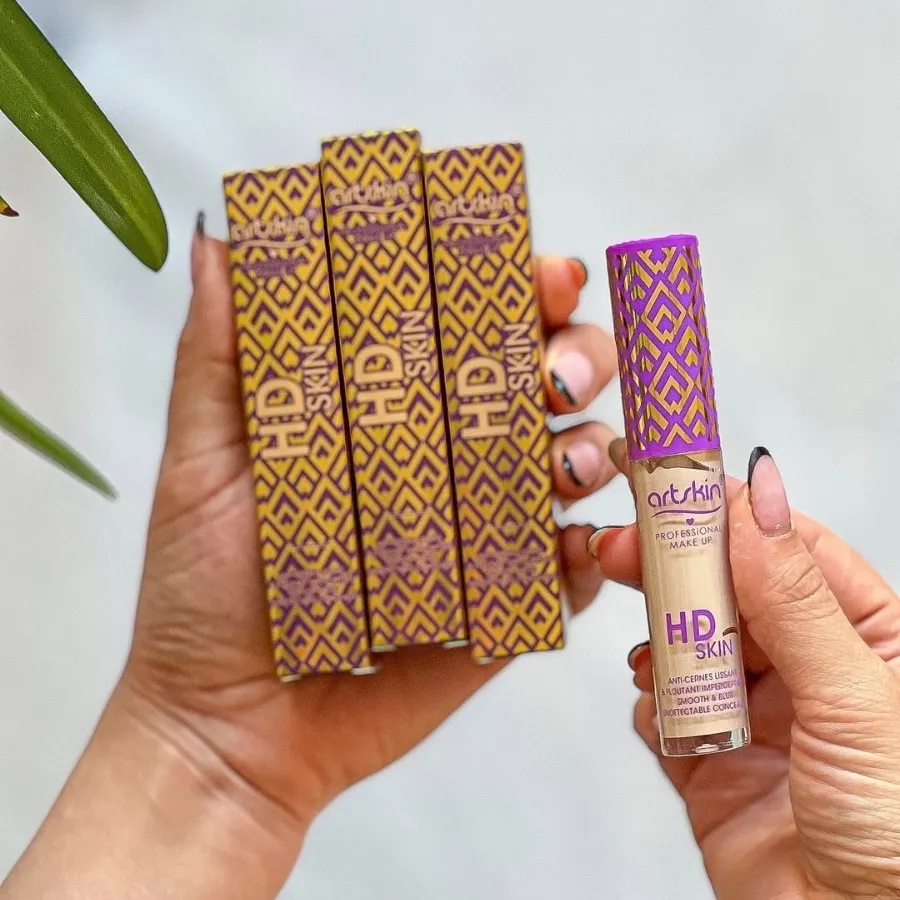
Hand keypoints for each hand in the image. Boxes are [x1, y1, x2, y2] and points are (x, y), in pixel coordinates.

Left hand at [122, 234, 617, 864]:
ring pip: (579, 460)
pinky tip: (584, 541)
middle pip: (544, 378)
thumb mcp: (204, 462)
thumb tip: (220, 237)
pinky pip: (578, 565)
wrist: (231, 726)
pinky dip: (599, 546)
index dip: (516, 286)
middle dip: (578, 353)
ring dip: (597, 444)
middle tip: (558, 370)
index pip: (469, 323)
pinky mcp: (509, 604)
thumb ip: (223, 355)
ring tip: (568, 461)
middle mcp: (451, 456)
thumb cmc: (206, 591)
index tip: (540, 269)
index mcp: (391, 407)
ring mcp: (487, 528)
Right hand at [591, 445, 899, 899]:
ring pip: (689, 643)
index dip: (727, 512)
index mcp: (867, 639)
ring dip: (661, 637)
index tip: (672, 482)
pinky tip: (654, 701)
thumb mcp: (857, 701)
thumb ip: (795, 599)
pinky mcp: (709, 759)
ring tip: (650, 645)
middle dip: (676, 569)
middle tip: (625, 546)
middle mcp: (808, 669)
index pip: (786, 549)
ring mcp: (756, 714)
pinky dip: (649, 698)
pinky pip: (662, 707)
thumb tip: (756, 498)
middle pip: (727, 590)